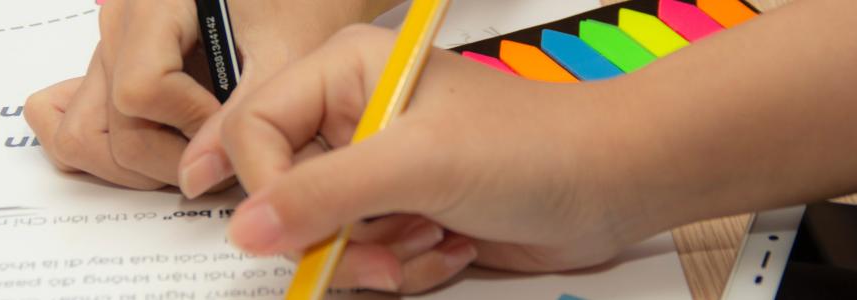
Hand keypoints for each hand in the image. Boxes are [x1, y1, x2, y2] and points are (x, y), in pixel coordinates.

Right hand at [25, 0, 398, 189]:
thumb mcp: (287, 52)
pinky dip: (110, 153)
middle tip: (222, 154)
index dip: (189, 125)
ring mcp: (106, 52)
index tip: (232, 124)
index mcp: (152, 5)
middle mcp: (117, 26)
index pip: (138, 92)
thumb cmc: (295, 3)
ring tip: (196, 152)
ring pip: (82, 136)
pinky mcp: (109, 74)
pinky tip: (163, 145)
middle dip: (168, 160)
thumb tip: (194, 177)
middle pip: (107, 127)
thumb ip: (243, 116)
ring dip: (136, 165)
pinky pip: (76, 123)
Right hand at [187, 24, 670, 291]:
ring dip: (374, 257)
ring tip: (430, 235)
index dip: (265, 187)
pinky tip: (448, 244)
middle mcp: (349, 117)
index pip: (254, 130)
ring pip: (319, 236)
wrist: (610, 185)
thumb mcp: (419, 163)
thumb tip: (245, 227)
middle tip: (375, 247)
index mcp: (342, 73)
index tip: (289, 230)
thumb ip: (324, 194)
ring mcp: (374, 170)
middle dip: (330, 233)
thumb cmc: (531, 147)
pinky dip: (401, 268)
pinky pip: (359, 259)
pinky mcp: (398, 213)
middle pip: (281, 192)